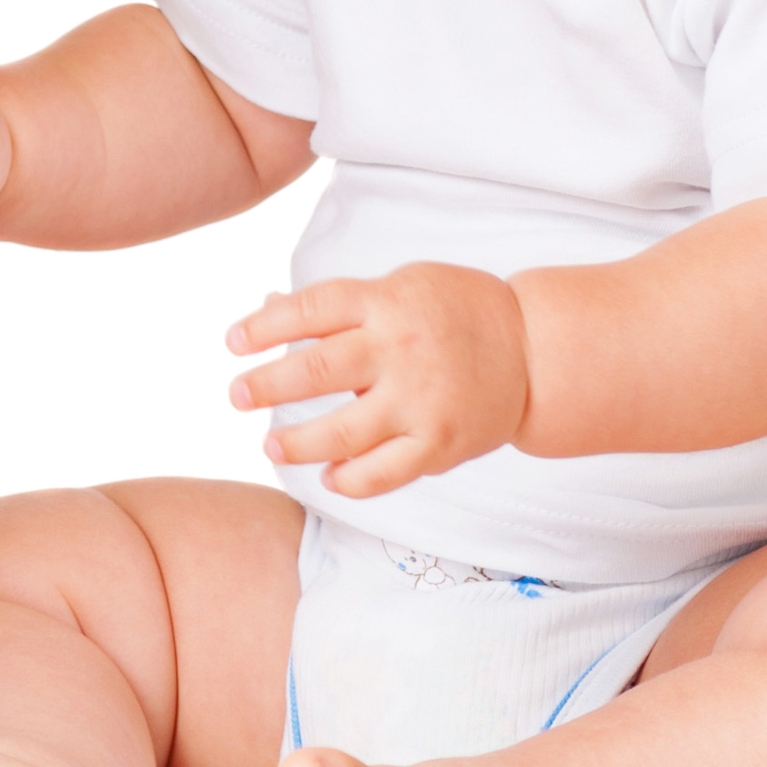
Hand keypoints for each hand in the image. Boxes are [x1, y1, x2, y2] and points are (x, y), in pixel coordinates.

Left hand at [225, 265, 530, 498]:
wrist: (535, 350)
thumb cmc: (457, 312)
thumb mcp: (402, 287)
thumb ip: (341, 304)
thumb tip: (268, 307)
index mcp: (386, 302)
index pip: (310, 311)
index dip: (263, 326)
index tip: (232, 342)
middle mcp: (399, 350)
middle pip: (316, 370)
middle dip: (266, 384)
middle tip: (236, 395)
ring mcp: (419, 400)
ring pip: (341, 431)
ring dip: (296, 442)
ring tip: (271, 444)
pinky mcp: (438, 442)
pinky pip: (383, 472)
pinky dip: (350, 479)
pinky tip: (329, 476)